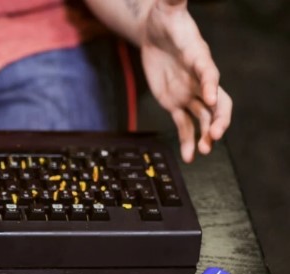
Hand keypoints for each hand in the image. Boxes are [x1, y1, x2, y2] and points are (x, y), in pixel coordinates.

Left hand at [140, 0, 231, 162]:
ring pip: (203, 118)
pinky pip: (184, 124)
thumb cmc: (166, 17)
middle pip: (217, 103)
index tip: (212, 98)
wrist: (156, 30)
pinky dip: (186, 140)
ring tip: (202, 151)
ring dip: (204, 135)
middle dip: (218, 119)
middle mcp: (200, 79)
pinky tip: (188, 157)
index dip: (212, 85)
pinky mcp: (176, 102)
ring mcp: (190, 92)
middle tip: (215, 135)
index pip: (209, 72)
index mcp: (199, 57)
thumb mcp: (168, 6)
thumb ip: (174, 0)